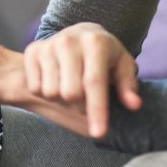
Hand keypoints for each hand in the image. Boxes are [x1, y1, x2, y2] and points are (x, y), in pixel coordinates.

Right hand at [23, 22, 142, 137]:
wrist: (75, 33)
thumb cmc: (103, 55)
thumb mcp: (121, 65)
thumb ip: (127, 85)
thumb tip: (133, 105)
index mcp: (95, 43)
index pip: (94, 82)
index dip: (97, 110)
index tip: (98, 133)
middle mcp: (69, 42)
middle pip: (71, 93)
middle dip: (79, 103)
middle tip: (85, 94)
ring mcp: (48, 46)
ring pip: (51, 93)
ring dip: (61, 98)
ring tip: (69, 83)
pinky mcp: (32, 52)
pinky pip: (36, 88)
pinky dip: (45, 91)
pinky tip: (55, 79)